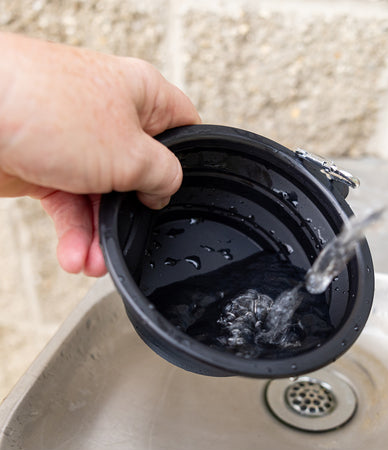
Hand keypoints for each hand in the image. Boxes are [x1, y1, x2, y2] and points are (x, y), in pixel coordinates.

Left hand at [0, 33, 200, 275]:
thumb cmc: (45, 109)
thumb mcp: (131, 153)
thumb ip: (162, 175)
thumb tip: (166, 189)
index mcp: (141, 95)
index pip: (182, 128)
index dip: (189, 162)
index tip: (186, 195)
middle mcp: (111, 117)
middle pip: (140, 175)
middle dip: (133, 216)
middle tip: (133, 240)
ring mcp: (77, 142)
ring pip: (104, 198)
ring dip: (100, 235)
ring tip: (93, 263)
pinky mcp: (46, 164)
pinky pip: (71, 205)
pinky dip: (75, 232)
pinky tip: (75, 255)